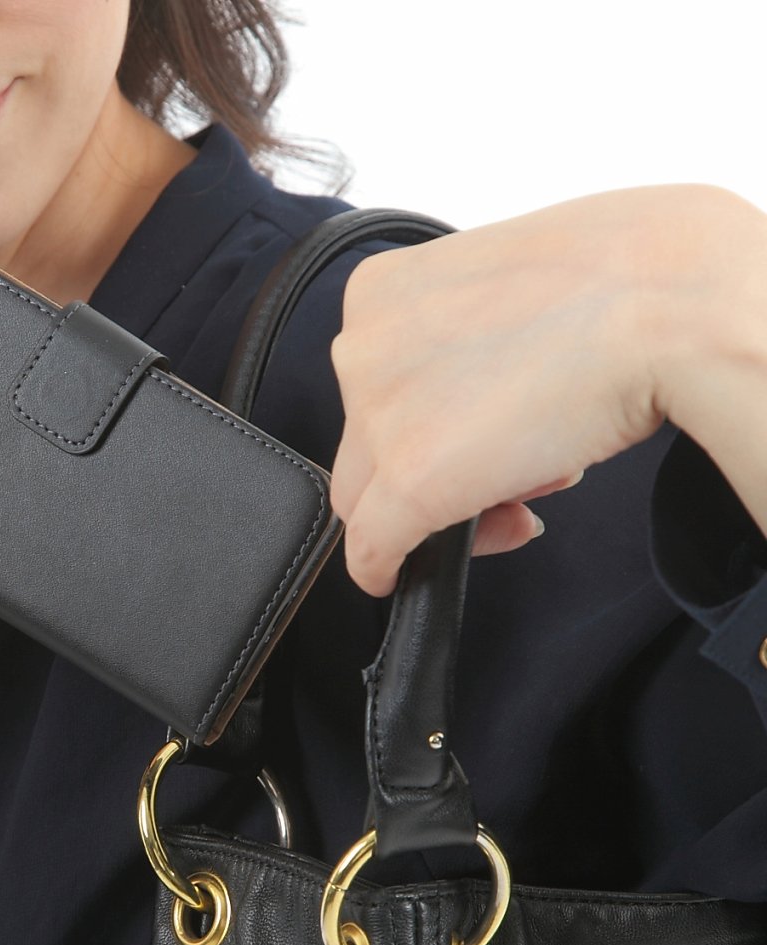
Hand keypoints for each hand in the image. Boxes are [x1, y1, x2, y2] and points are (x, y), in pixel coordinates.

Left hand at [326, 184, 754, 595]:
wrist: (667, 302)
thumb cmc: (613, 283)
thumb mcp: (502, 294)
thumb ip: (460, 343)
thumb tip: (464, 401)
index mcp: (379, 294)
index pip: (372, 388)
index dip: (429, 421)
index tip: (478, 432)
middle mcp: (361, 352)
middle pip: (370, 444)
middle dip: (441, 463)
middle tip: (516, 475)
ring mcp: (380, 419)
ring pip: (372, 496)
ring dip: (443, 506)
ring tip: (535, 481)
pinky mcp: (407, 484)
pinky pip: (370, 549)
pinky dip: (385, 568)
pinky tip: (402, 576)